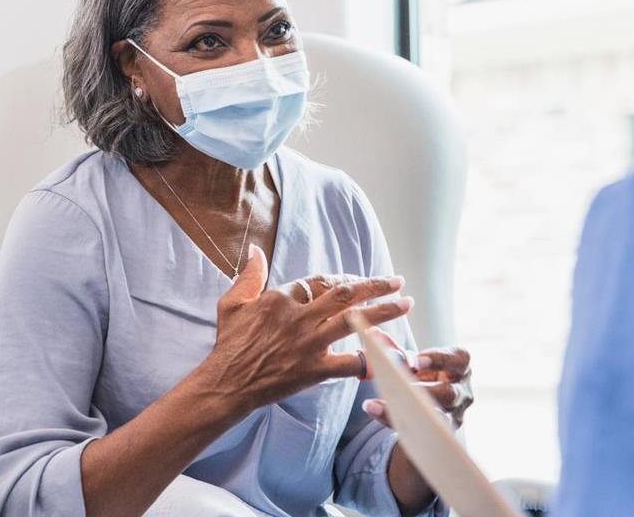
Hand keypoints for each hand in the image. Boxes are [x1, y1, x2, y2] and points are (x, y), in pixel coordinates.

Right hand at [195, 245, 412, 414]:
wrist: (227, 383)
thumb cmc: (229, 344)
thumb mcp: (233, 303)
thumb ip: (249, 275)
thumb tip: (255, 250)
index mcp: (281, 298)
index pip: (321, 281)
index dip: (343, 278)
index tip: (357, 280)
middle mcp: (300, 317)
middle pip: (345, 294)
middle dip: (375, 285)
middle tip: (397, 281)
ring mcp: (309, 343)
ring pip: (354, 321)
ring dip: (384, 311)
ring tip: (405, 304)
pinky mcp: (315, 369)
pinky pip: (349, 363)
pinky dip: (370, 360)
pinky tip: (390, 356)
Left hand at [359, 329, 473, 428]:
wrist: (425, 409)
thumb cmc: (420, 378)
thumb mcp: (411, 364)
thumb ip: (395, 350)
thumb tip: (374, 335)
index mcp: (458, 369)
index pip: (459, 359)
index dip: (440, 359)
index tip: (417, 361)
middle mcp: (461, 393)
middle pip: (449, 393)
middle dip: (423, 390)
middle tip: (398, 386)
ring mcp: (452, 417)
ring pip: (435, 417)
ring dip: (403, 410)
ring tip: (375, 403)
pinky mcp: (436, 433)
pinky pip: (417, 429)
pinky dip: (392, 419)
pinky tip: (374, 410)